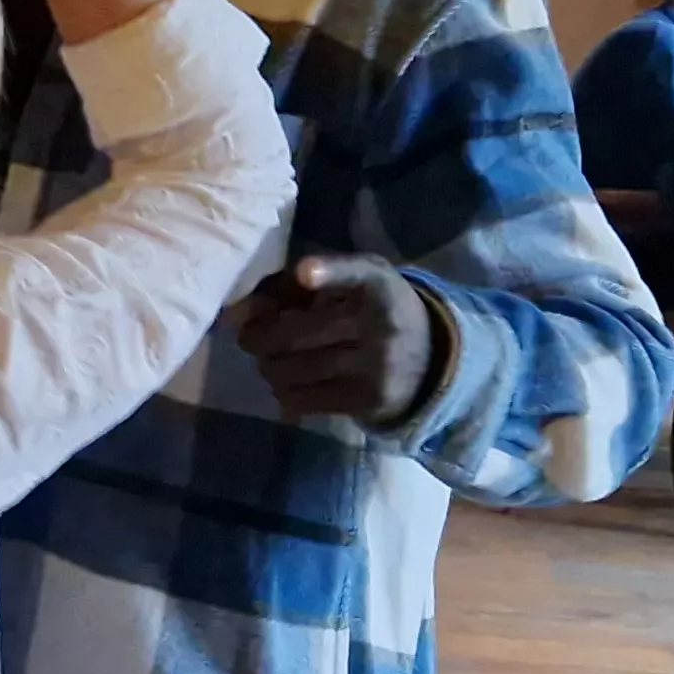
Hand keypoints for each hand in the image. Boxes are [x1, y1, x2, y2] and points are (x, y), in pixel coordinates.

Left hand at [237, 254, 442, 422]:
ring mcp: (377, 365)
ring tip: (270, 363)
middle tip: (250, 340)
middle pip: (296, 332)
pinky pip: (306, 400)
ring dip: (269, 368)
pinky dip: (284, 394)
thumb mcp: (353, 283)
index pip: (355, 273)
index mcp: (377, 283)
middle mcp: (380, 323)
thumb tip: (241, 311)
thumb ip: (301, 286)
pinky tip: (286, 386)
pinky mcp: (369, 400)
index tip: (304, 273)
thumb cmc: (373, 311)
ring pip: (295, 369)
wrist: (431, 359)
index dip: (328, 273)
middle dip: (260, 338)